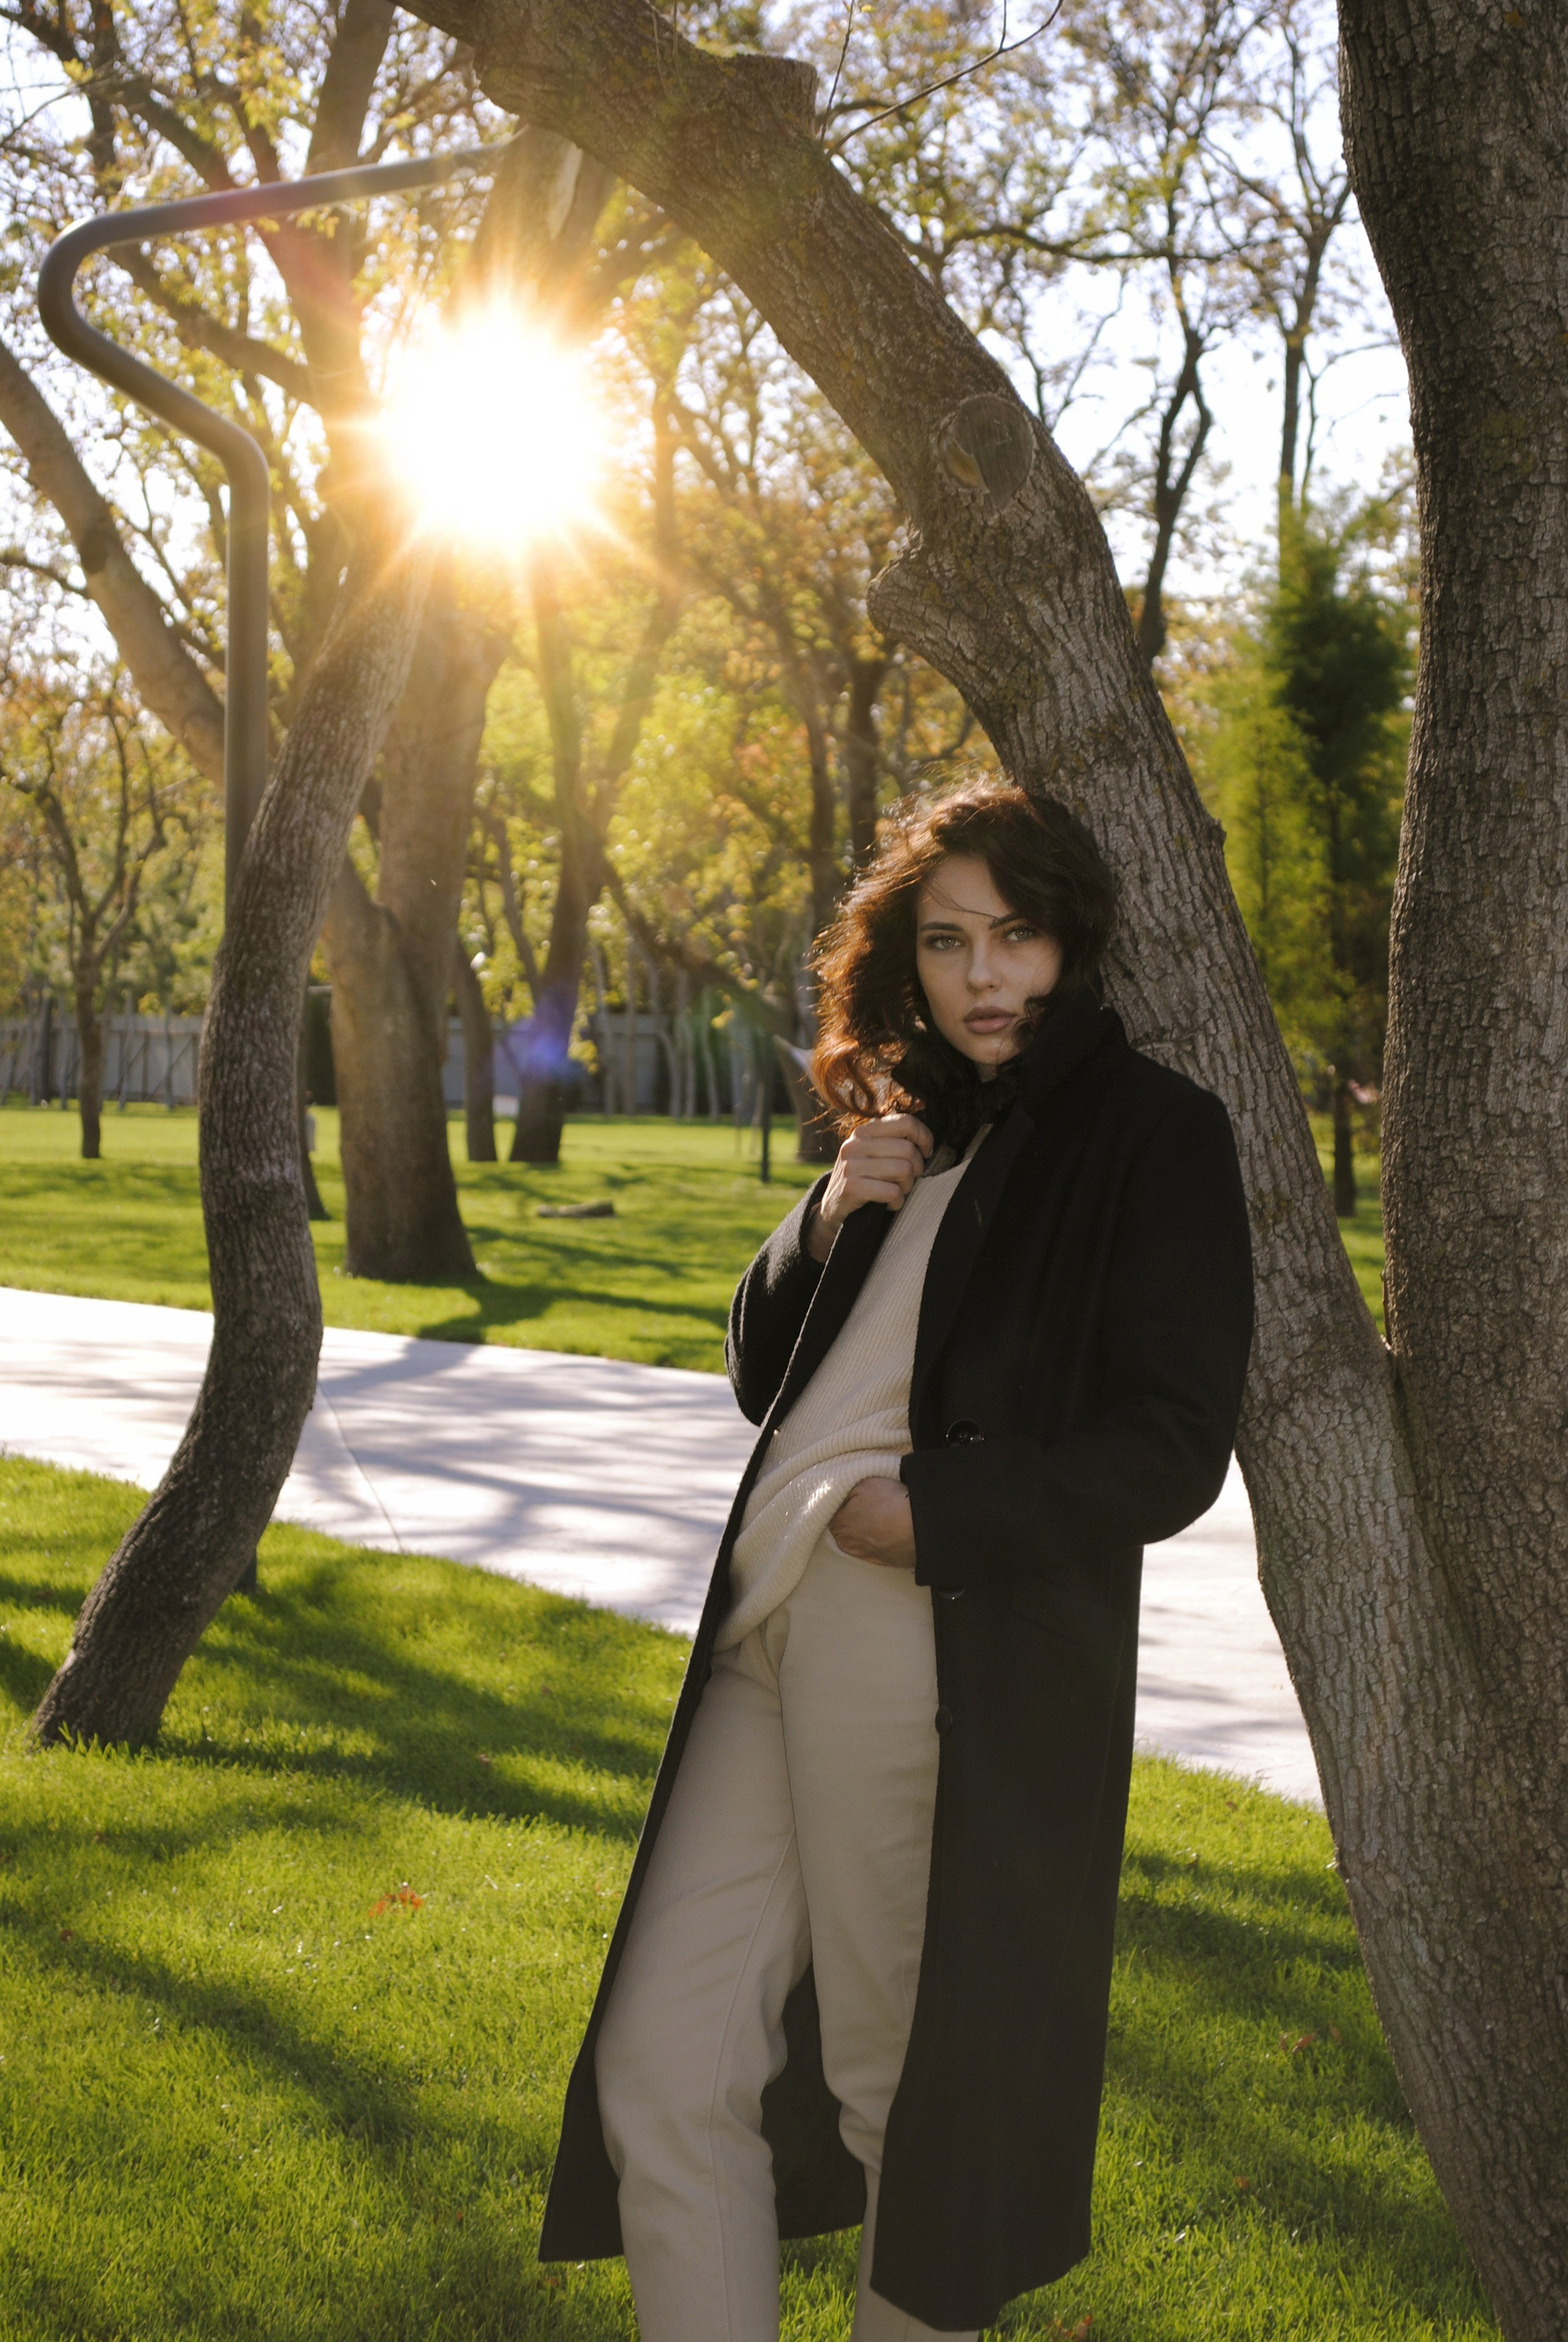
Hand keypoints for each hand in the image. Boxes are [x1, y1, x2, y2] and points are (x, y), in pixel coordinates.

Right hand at [805, 1112, 933, 1261]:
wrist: (832, 1209)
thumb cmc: (861, 1180)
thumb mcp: (870, 1153)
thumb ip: (891, 1140)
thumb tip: (925, 1137)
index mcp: (863, 1131)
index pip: (905, 1122)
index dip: (924, 1136)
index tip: (926, 1152)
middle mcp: (855, 1144)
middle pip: (907, 1149)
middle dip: (917, 1168)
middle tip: (909, 1179)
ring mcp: (851, 1165)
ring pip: (903, 1169)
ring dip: (907, 1186)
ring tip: (899, 1192)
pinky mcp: (852, 1187)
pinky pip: (892, 1191)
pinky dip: (897, 1201)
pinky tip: (891, 1204)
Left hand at [829, 1477, 916, 1568]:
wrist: (921, 1526)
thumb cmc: (890, 1502)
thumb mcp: (864, 1483)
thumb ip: (846, 1490)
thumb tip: (840, 1496)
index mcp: (838, 1524)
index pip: (831, 1512)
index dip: (843, 1502)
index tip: (853, 1496)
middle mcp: (848, 1544)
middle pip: (844, 1527)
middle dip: (853, 1517)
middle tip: (869, 1505)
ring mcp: (866, 1556)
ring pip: (860, 1540)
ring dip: (866, 1531)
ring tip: (882, 1518)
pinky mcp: (884, 1562)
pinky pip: (876, 1548)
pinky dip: (880, 1540)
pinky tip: (890, 1531)